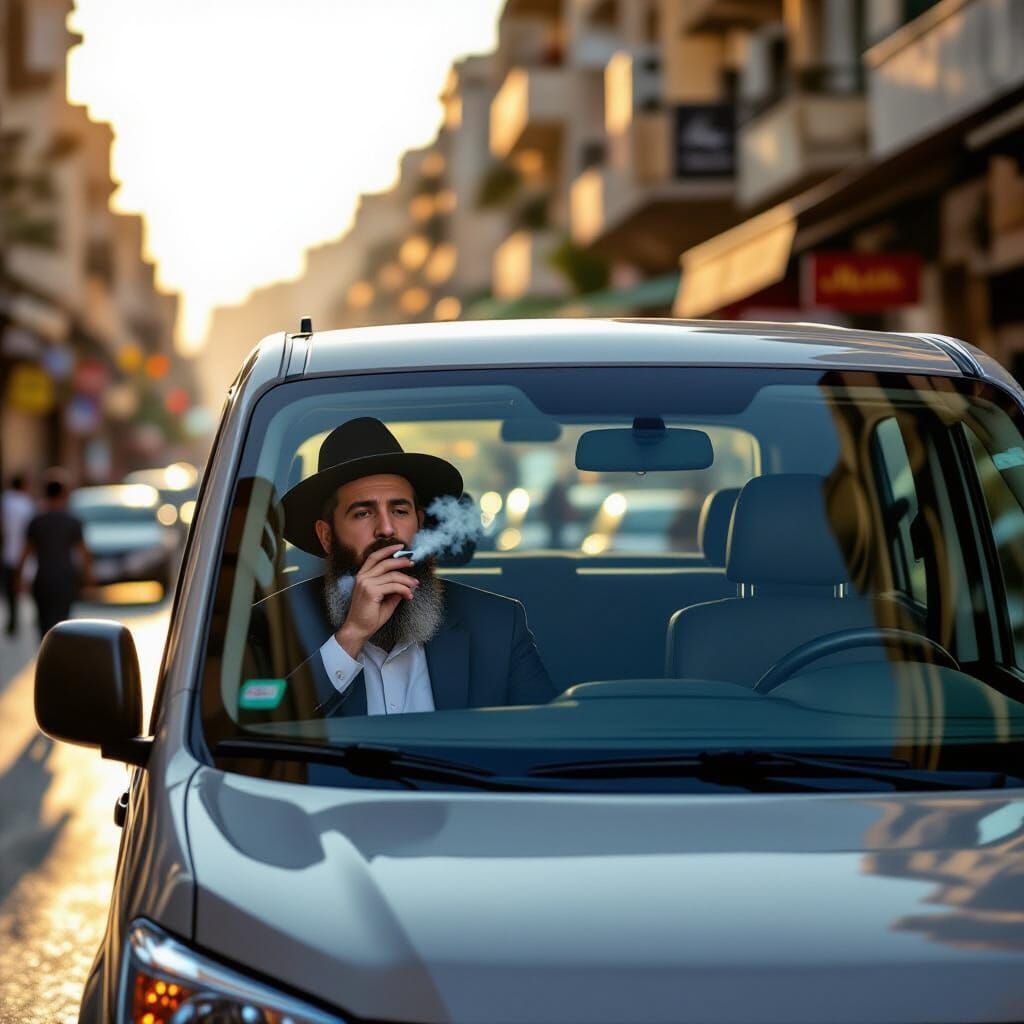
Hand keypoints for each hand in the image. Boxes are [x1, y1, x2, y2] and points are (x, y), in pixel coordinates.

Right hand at [335, 543, 417, 657]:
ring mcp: (366, 584)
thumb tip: (408, 582)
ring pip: (392, 575)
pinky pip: (393, 586)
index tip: (400, 547)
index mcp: (362, 576)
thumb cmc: (370, 616)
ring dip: (406, 580)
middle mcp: (362, 577)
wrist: (359, 629)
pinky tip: (409, 595)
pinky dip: (404, 589)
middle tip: (412, 563)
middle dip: (401, 561)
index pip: (375, 557)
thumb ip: (394, 589)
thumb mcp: (385, 599)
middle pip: (385, 563)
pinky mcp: (371, 591)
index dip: (388, 550)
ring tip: (415, 585)